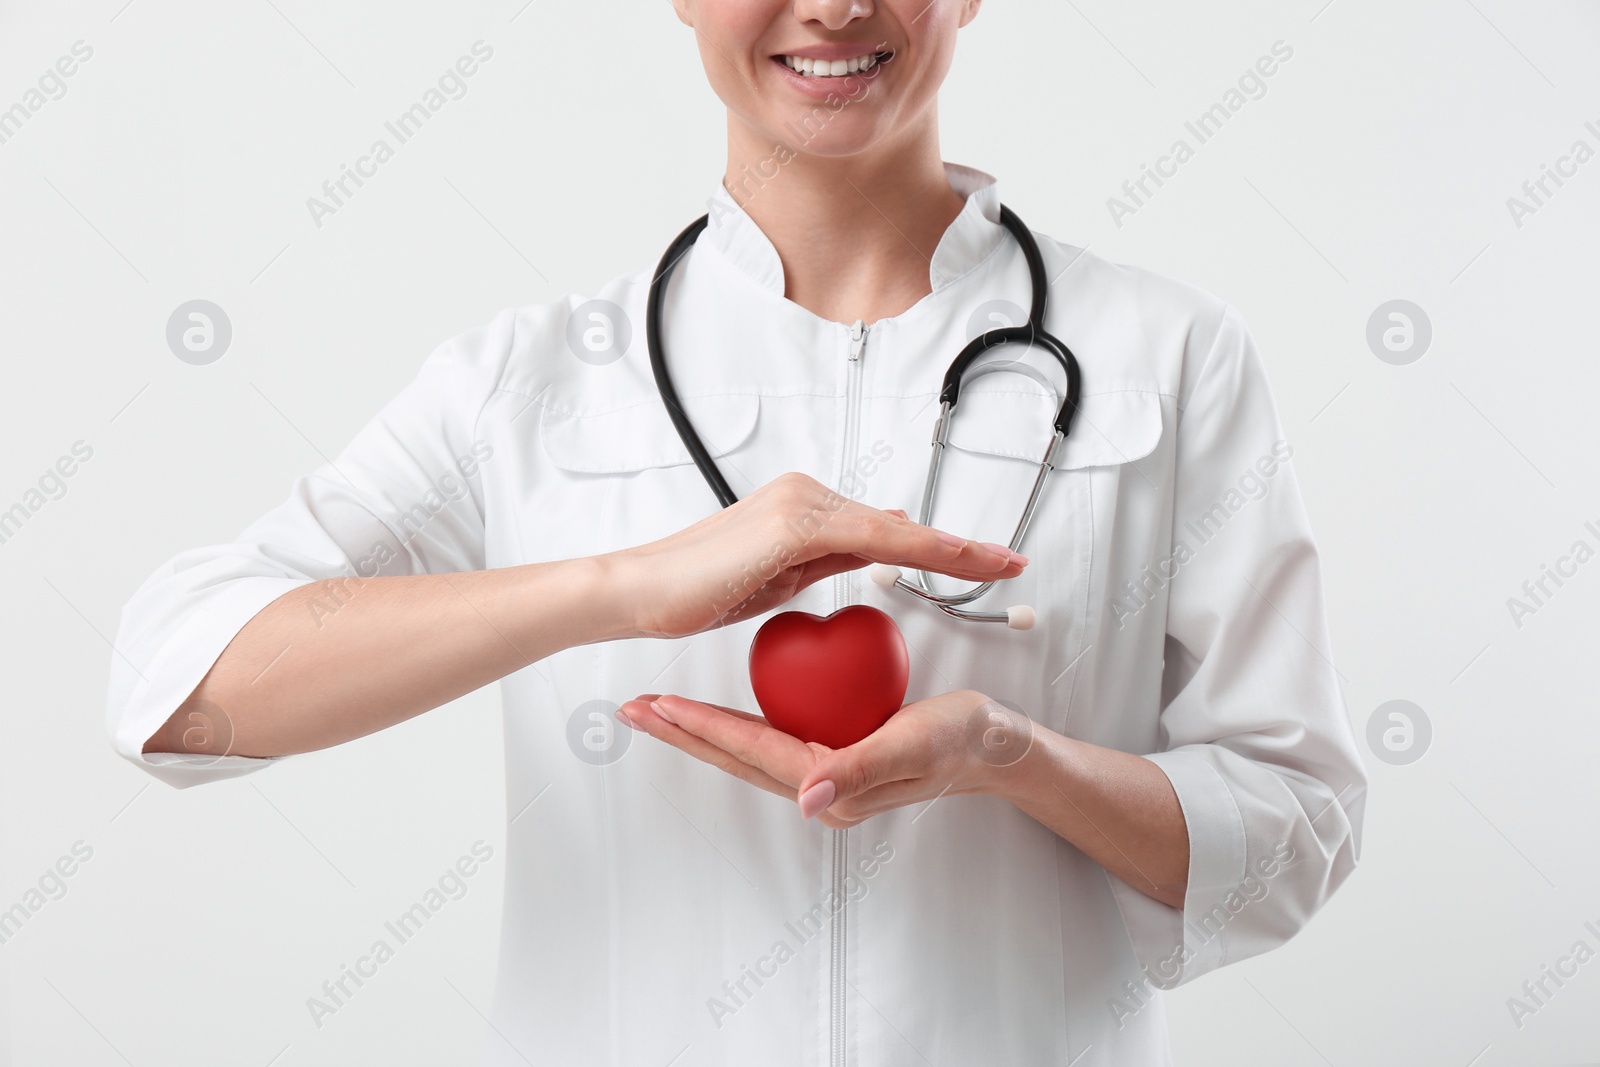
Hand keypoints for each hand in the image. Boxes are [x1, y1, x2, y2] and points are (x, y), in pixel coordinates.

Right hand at [605, 473, 1024, 639]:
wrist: (637, 590)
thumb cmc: (694, 591)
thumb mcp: (774, 580)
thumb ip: (820, 562)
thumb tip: (863, 554)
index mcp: (802, 507)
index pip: (884, 528)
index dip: (939, 545)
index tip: (985, 559)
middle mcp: (806, 495)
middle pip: (899, 524)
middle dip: (960, 547)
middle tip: (1012, 561)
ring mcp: (802, 504)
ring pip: (896, 529)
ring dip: (954, 548)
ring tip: (1002, 563)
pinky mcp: (794, 525)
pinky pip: (875, 538)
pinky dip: (923, 549)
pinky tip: (958, 560)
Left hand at [615, 688, 1020, 828]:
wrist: (995, 747)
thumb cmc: (963, 739)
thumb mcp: (916, 743)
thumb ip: (860, 769)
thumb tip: (805, 798)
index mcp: (834, 789)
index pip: (755, 750)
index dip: (705, 726)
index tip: (661, 704)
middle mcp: (821, 790)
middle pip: (735, 758)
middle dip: (681, 734)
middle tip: (632, 709)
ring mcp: (824, 778)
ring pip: (744, 751)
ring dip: (698, 731)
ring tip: (657, 708)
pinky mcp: (831, 760)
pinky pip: (769, 741)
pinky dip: (733, 725)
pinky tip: (714, 709)